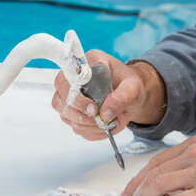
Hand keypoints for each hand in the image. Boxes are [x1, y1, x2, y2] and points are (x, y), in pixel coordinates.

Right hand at [50, 50, 164, 140]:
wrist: (134, 97)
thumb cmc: (132, 85)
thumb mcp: (133, 87)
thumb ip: (121, 97)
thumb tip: (105, 113)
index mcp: (86, 64)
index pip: (65, 78)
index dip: (74, 95)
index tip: (92, 107)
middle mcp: (73, 79)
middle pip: (61, 99)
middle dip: (80, 114)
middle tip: (98, 117)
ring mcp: (71, 97)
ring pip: (66, 115)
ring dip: (87, 124)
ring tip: (106, 123)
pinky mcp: (75, 112)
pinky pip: (75, 126)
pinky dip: (90, 131)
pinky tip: (104, 127)